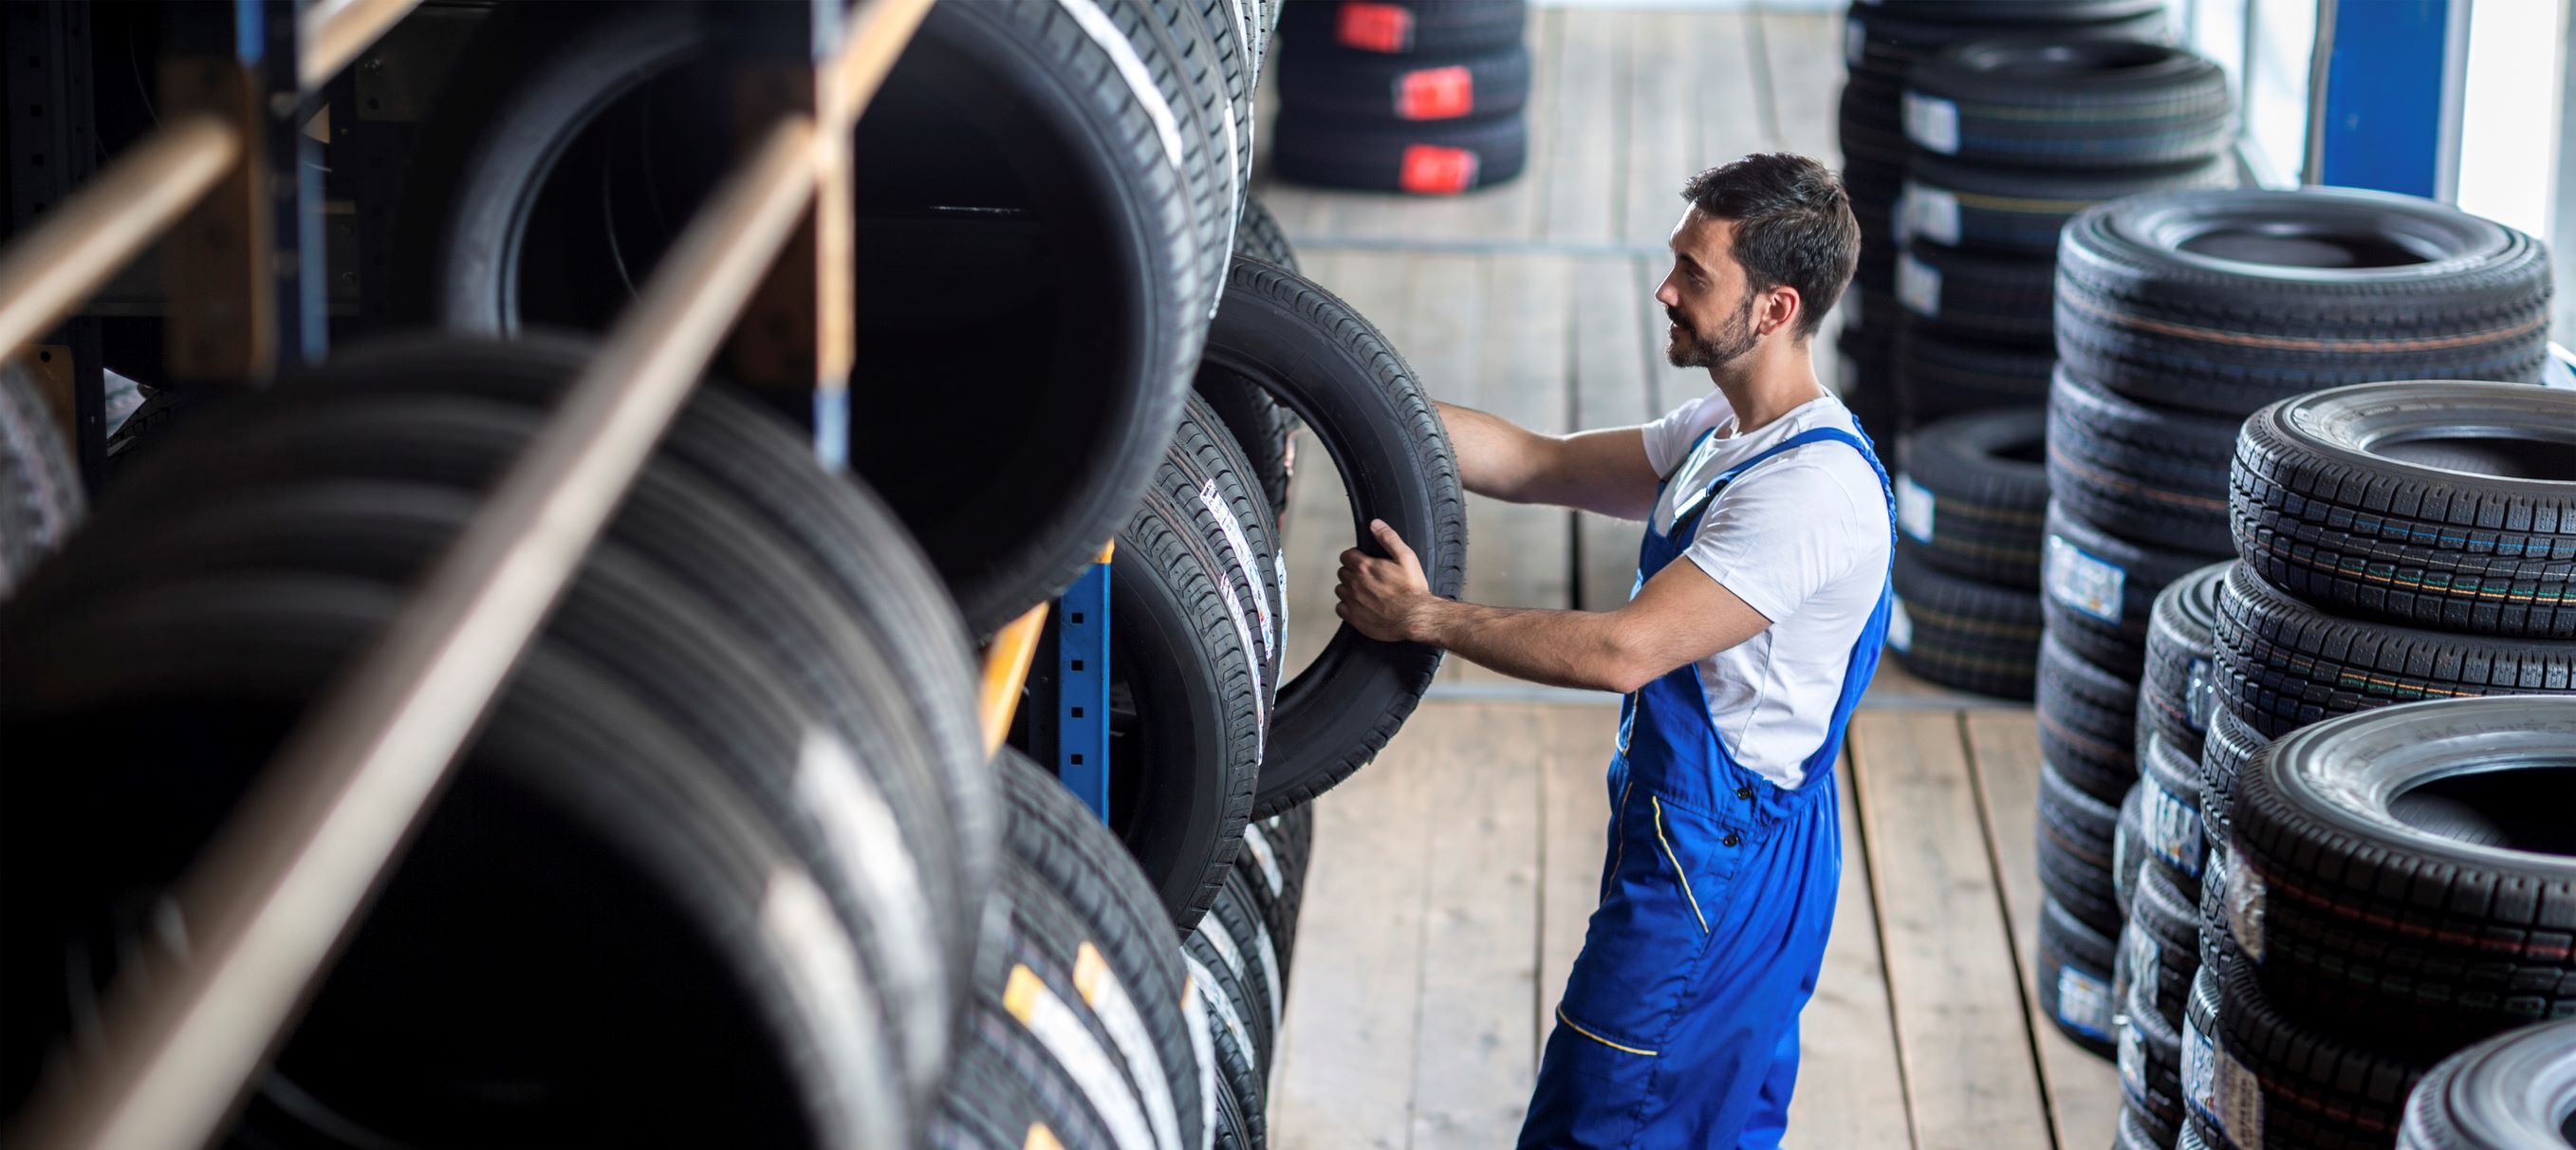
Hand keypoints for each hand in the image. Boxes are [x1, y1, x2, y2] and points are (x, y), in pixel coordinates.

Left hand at [1335, 519, 1434, 642]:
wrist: (1415, 618)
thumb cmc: (1412, 590)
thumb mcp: (1406, 557)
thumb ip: (1389, 538)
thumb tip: (1376, 524)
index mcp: (1365, 567)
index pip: (1346, 556)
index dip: (1354, 557)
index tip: (1362, 561)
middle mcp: (1355, 583)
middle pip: (1343, 572)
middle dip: (1352, 572)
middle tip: (1366, 577)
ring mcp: (1353, 601)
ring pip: (1340, 590)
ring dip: (1349, 589)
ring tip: (1364, 591)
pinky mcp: (1354, 618)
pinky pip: (1340, 608)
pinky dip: (1347, 606)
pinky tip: (1359, 606)